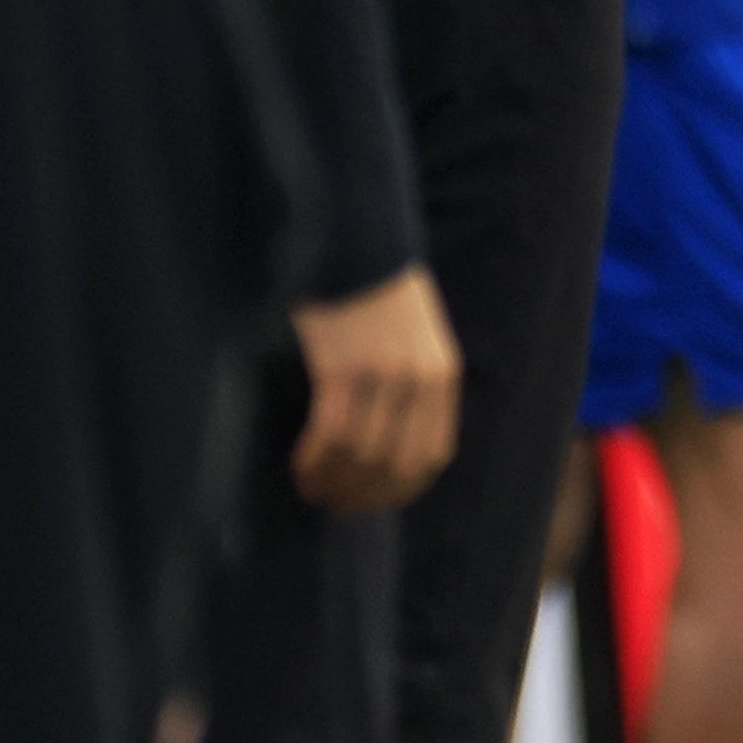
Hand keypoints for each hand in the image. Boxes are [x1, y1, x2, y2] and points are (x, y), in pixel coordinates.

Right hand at [288, 269, 461, 509]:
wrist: (353, 238)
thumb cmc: (375, 289)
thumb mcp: (415, 337)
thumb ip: (412, 385)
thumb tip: (386, 445)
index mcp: (443, 375)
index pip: (432, 457)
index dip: (399, 490)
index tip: (369, 502)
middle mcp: (420, 380)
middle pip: (396, 465)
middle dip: (363, 494)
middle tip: (334, 504)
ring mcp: (383, 374)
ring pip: (361, 455)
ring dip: (333, 481)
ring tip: (311, 487)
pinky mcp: (343, 367)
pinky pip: (330, 433)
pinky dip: (314, 458)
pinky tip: (299, 466)